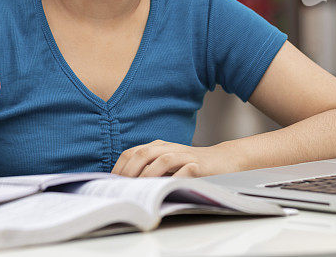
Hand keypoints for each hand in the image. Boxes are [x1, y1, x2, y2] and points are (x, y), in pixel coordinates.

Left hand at [111, 140, 238, 177]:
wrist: (224, 159)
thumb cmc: (192, 164)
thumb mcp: (167, 164)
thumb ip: (149, 169)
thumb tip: (125, 184)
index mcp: (158, 147)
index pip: (132, 152)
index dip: (120, 166)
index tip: (111, 182)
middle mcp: (169, 148)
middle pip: (143, 154)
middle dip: (129, 171)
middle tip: (122, 187)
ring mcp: (185, 155)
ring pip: (162, 160)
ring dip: (149, 175)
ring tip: (140, 189)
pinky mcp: (199, 165)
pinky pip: (185, 171)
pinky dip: (174, 179)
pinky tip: (166, 189)